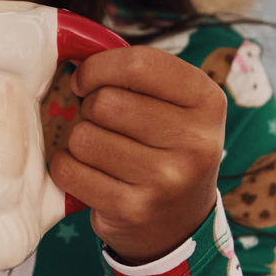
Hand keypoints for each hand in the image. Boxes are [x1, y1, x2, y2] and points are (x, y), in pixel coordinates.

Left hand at [48, 46, 225, 263]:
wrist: (180, 224)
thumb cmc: (168, 150)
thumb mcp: (178, 108)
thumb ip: (140, 77)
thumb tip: (75, 51)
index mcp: (208, 102)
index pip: (139, 63)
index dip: (99, 67)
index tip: (86, 80)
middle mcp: (195, 142)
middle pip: (105, 102)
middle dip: (90, 108)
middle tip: (100, 123)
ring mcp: (166, 180)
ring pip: (84, 136)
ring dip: (79, 140)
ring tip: (99, 150)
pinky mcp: (133, 209)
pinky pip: (71, 170)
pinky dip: (67, 167)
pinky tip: (86, 172)